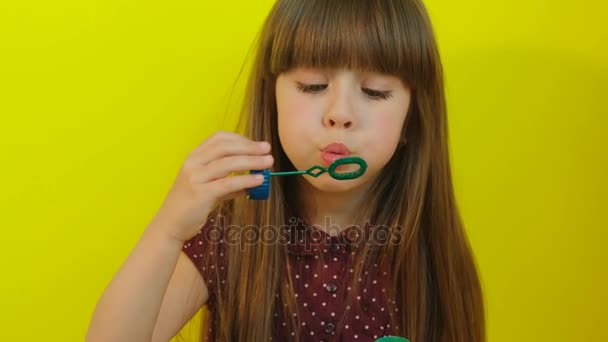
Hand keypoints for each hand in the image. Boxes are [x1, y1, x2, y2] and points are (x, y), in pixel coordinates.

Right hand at [151, 130, 272, 242]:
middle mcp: (193, 164)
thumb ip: (227, 182)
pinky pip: (228, 183)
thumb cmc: (190, 206)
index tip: (257, 145)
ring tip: (268, 162)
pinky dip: (246, 180)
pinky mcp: (200, 194)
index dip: (240, 139)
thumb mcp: (208, 188)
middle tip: (267, 149)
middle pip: (225, 147)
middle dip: (249, 147)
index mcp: (194, 157)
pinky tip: (259, 180)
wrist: (169, 225)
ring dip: (251, 161)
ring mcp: (195, 178)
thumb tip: (252, 181)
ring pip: (228, 163)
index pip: (219, 138)